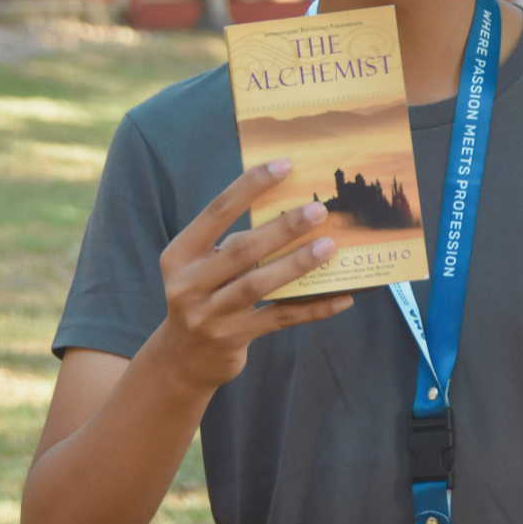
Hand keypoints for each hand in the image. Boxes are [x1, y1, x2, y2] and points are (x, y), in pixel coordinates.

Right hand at [156, 159, 351, 392]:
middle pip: (242, 249)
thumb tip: (292, 212)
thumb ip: (233, 241)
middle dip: (283, 228)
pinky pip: (280, 319)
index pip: (217, 211)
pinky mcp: (233, 339)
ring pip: (259, 285)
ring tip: (330, 246)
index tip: (284, 165)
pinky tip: (342, 298)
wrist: (182, 357)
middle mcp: (188, 284)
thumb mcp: (203, 264)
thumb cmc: (204, 294)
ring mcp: (209, 315)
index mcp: (180, 254)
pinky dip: (313, 308)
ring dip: (297, 263)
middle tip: (318, 210)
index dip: (250, 186)